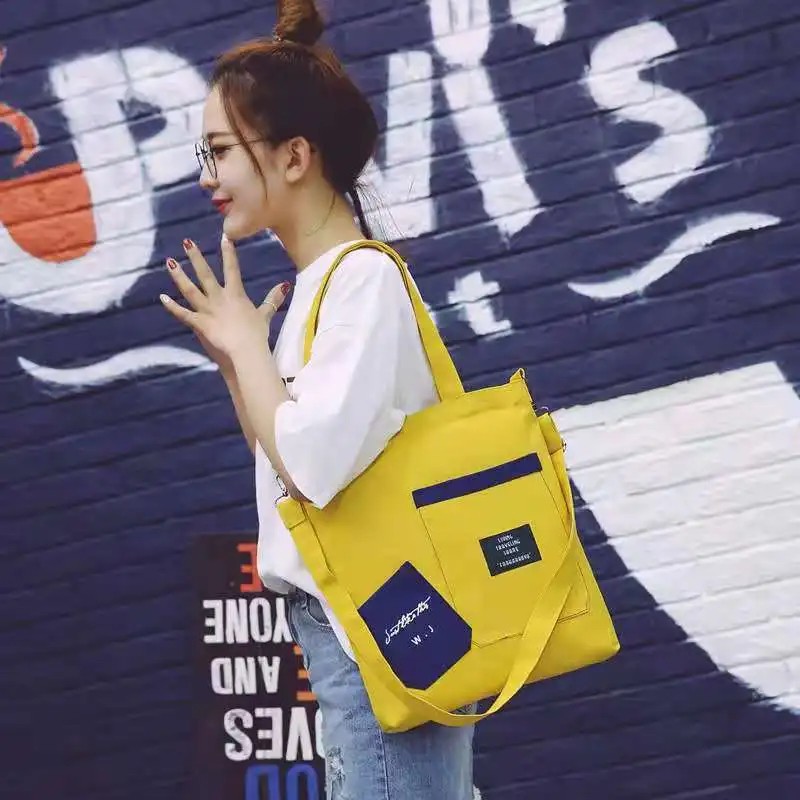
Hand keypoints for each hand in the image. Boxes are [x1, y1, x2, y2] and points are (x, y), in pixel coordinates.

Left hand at [160, 235, 290, 362]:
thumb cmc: (257, 334)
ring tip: (170, 262)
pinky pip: (183, 313)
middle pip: (205, 274)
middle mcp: (219, 298)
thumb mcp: (265, 315)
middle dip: (195, 257)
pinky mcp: (200, 324)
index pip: (232, 268)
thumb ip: (272, 299)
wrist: (247, 350)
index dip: (228, 252)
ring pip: (190, 289)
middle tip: (186, 242)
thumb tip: (284, 285)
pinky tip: (162, 297)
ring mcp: (208, 310)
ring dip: (179, 276)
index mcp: (236, 294)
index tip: (224, 237)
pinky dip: (172, 306)